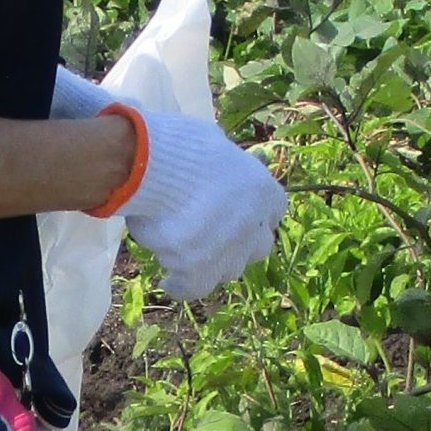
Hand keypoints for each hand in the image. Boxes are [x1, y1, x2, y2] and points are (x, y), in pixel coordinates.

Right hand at [121, 114, 285, 298]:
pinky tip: (169, 283)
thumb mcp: (214, 143)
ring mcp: (229, 253)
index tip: (235, 209)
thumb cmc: (181, 144)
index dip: (253, 212)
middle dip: (239, 243)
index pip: (273, 210)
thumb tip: (213, 165)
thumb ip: (222, 164)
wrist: (157, 168)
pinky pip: (193, 288)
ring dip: (211, 262)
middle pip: (257, 247)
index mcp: (264, 191)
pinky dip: (181, 285)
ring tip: (184, 252)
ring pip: (228, 270)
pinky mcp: (199, 271)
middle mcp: (254, 226)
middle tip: (212, 234)